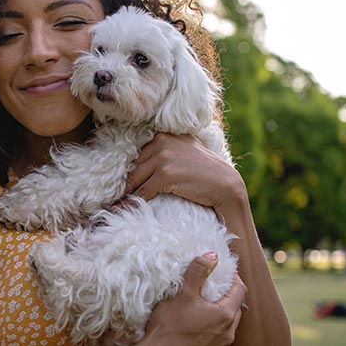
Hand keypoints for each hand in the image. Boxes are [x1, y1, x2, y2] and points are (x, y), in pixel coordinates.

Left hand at [127, 133, 246, 210]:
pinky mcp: (165, 175)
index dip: (134, 172)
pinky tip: (131, 210)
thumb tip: (146, 156)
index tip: (126, 186)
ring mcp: (163, 158)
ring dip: (129, 195)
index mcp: (163, 135)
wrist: (225, 184)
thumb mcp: (186, 149)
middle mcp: (161, 142)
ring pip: (135, 180)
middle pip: (134, 168)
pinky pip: (143, 191)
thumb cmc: (206, 170)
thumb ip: (168, 147)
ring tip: (121, 206)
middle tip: (120, 198)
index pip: (139, 155)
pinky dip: (136, 202)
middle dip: (129, 184)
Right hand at [141, 254, 246, 345]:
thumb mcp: (184, 294)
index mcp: (225, 315)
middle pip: (236, 304)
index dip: (233, 276)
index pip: (240, 290)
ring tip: (204, 297)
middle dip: (227, 291)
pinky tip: (198, 314)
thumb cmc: (170, 327)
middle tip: (213, 280)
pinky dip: (213, 318)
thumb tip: (212, 256)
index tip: (222, 268)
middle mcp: (228, 330)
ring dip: (220, 306)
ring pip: (228, 318)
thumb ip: (199, 272)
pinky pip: (219, 329)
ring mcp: (221, 341)